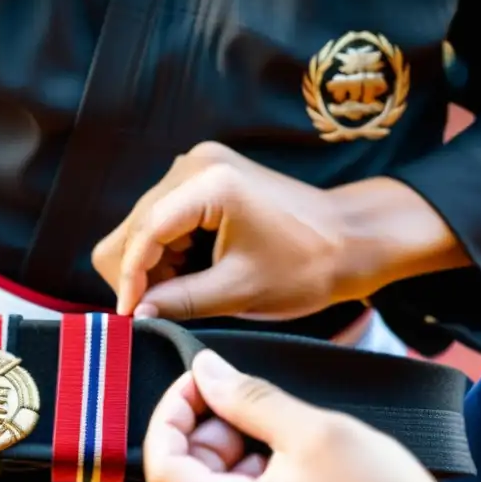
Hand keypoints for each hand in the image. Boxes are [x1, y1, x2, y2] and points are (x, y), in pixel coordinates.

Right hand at [92, 142, 466, 319]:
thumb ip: (181, 301)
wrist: (350, 238)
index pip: (144, 233)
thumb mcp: (240, 291)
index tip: (131, 316)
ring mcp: (196, 167)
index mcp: (210, 184)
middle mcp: (195, 165)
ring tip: (183, 289)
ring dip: (151, 264)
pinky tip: (192, 271)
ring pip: (140, 226)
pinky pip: (159, 220)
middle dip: (139, 273)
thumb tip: (137, 313)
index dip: (131, 279)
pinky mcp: (200, 178)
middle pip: (132, 227)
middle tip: (162, 306)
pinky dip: (166, 253)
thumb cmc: (308, 264)